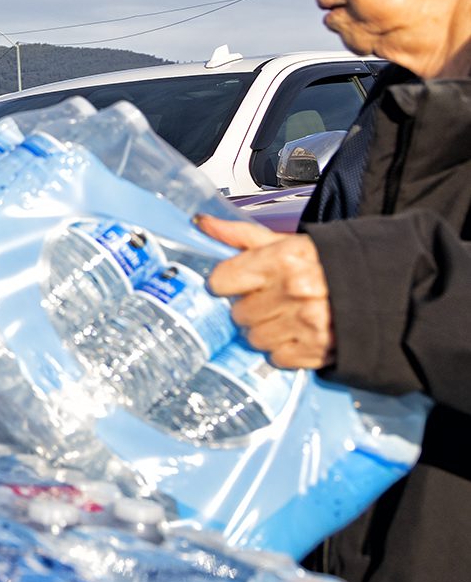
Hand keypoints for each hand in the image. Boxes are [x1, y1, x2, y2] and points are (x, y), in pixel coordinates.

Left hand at [198, 214, 335, 369]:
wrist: (381, 288)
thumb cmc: (326, 263)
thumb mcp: (285, 242)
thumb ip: (240, 235)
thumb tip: (200, 223)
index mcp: (283, 259)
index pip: (222, 280)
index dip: (227, 283)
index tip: (238, 284)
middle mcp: (296, 290)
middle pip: (239, 313)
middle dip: (251, 308)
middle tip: (271, 300)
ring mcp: (308, 322)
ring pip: (255, 338)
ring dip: (266, 330)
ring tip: (286, 317)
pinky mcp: (319, 349)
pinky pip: (278, 358)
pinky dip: (285, 349)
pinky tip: (298, 333)